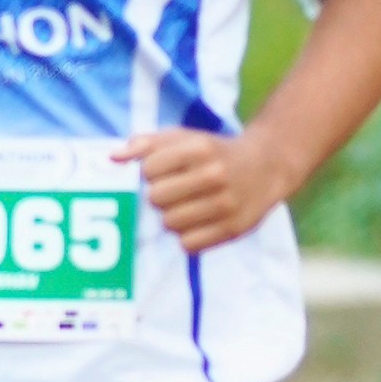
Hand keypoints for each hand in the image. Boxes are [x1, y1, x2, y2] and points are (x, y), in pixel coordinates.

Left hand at [117, 126, 293, 253]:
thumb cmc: (214, 152)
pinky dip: (187, 237)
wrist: (267, 166)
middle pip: (156, 199)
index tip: (162, 172)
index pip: (149, 170)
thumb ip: (147, 144)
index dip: (150, 173)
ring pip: (170, 224)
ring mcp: (226, 204)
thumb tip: (113, 158)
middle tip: (173, 192)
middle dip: (159, 197)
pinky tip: (197, 223)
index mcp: (199, 148)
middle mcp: (214, 175)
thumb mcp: (184, 137)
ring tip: (186, 207)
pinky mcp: (233, 229)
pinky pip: (188, 245)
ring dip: (171, 218)